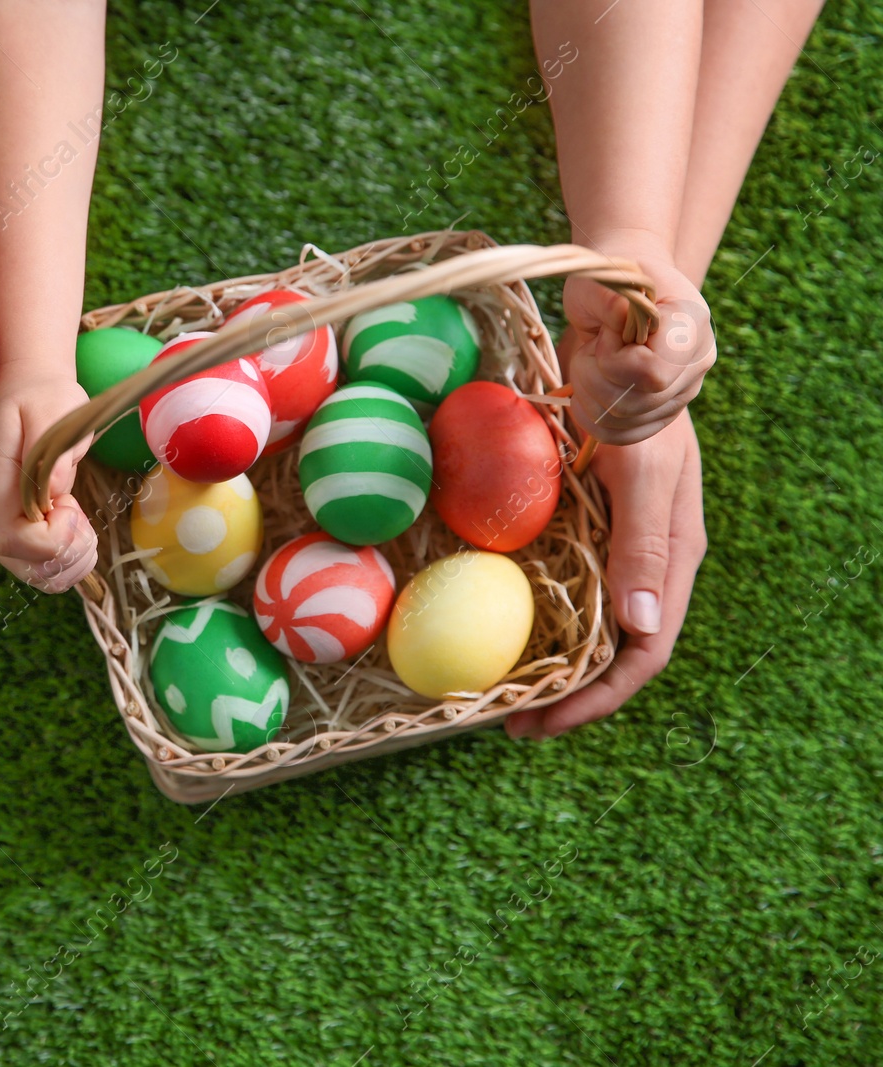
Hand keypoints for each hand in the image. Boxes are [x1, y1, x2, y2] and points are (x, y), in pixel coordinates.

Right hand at [0, 378, 97, 593]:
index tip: (71, 503)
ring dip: (70, 561)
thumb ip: (55, 449)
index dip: (51, 538)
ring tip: (82, 523)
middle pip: (21, 563)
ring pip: (33, 574)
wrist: (30, 394)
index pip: (10, 539)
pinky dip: (68, 562)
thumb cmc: (43, 399)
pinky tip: (78, 532)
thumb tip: (57, 488)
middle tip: (81, 513)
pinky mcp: (17, 532)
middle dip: (65, 553)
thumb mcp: (53, 409)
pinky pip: (41, 568)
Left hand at [506, 409, 706, 738]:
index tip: (540, 725)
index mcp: (671, 559)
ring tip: (488, 685)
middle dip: (561, 692)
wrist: (618, 336)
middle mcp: (641, 560)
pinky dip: (521, 606)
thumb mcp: (643, 472)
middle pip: (606, 650)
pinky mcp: (575, 517)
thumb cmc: (636, 401)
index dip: (596, 699)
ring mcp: (606, 540)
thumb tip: (640, 629)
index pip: (642, 654)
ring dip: (539, 656)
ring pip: (577, 619)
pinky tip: (482, 617)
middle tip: (502, 718)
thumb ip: (644, 547)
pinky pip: (550, 576)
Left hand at [562, 231, 716, 445]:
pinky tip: (586, 393)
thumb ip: (611, 297)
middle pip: (633, 402)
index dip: (614, 359)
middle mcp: (698, 362)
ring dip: (588, 392)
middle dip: (593, 374)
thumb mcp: (603, 276)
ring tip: (593, 361)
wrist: (623, 288)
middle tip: (594, 346)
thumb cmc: (612, 278)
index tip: (609, 332)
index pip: (652, 372)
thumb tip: (621, 321)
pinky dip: (592, 418)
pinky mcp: (662, 412)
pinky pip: (622, 436)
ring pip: (622, 421)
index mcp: (692, 323)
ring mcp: (683, 391)